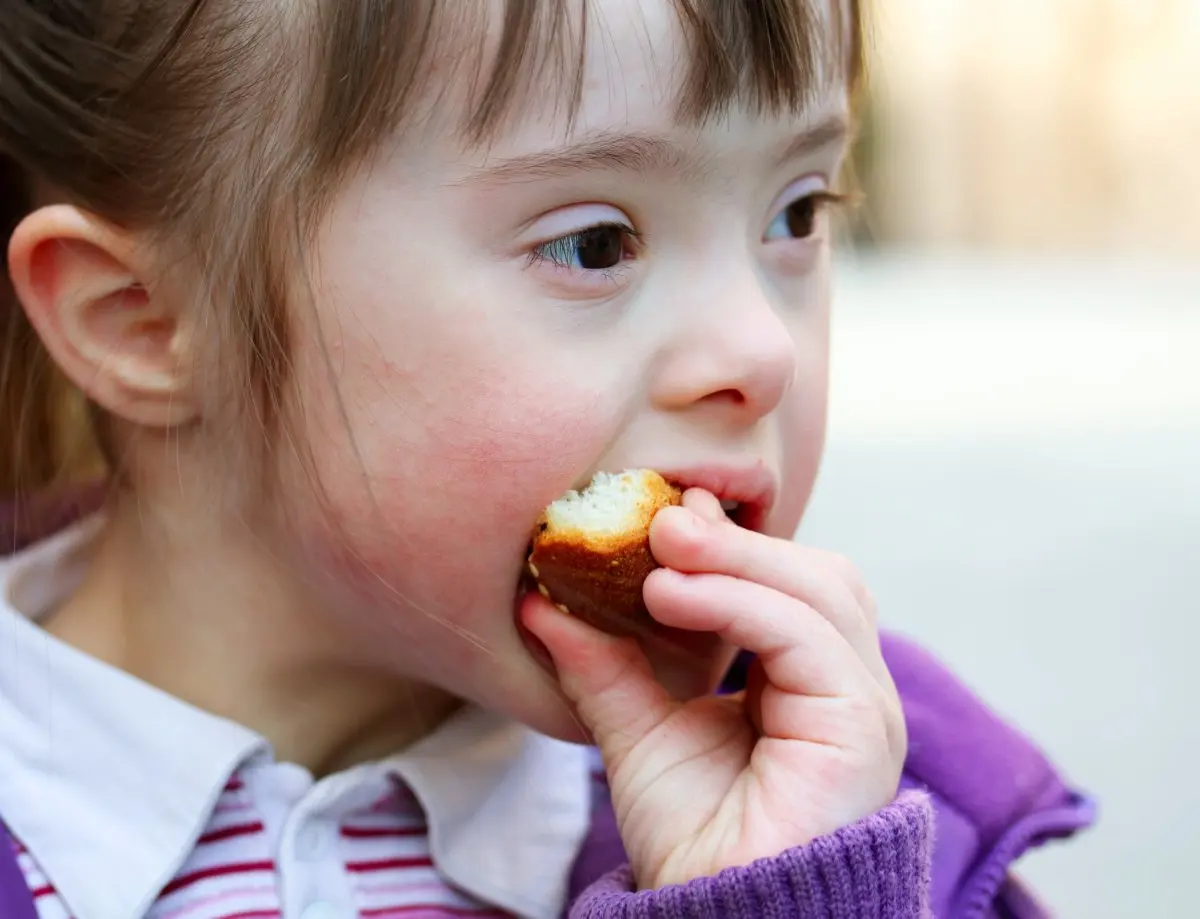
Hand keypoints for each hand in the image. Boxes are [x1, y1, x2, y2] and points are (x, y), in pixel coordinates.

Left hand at [522, 488, 905, 889]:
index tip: (662, 513)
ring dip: (733, 557)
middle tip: (654, 519)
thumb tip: (541, 601)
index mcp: (809, 681)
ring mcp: (863, 704)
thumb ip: (604, 664)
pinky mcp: (858, 725)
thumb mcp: (636, 731)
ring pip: (818, 589)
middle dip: (734, 539)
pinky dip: (736, 600)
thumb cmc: (692, 839)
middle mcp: (847, 686)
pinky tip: (671, 595)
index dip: (733, 542)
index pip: (791, 584)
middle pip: (815, 574)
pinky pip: (804, 635)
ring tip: (657, 547)